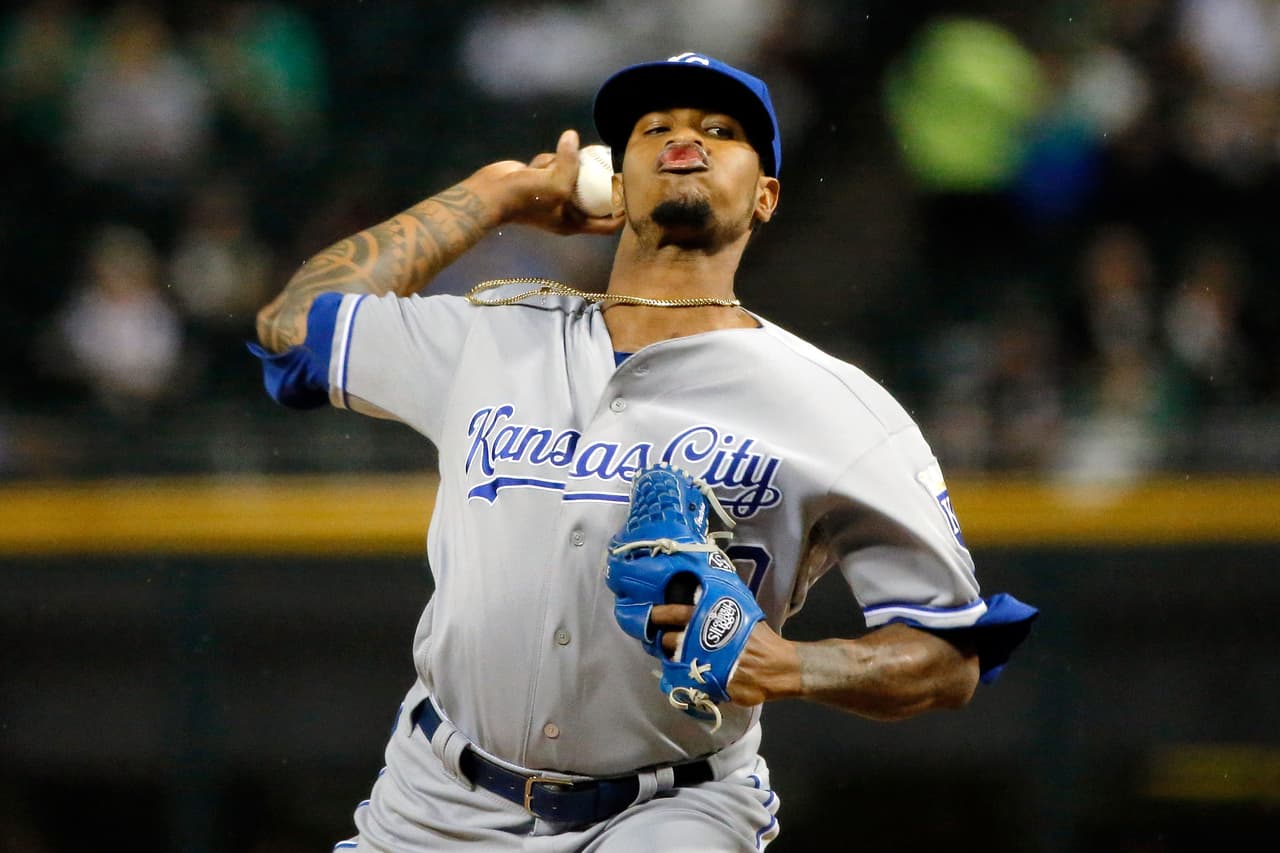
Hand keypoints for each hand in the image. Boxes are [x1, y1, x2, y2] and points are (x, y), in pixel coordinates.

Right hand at [463, 129, 623, 235]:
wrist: (492, 193)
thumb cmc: (528, 198)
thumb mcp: (557, 181)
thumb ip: (570, 162)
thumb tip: (573, 137)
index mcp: (574, 223)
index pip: (607, 225)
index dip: (621, 214)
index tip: (630, 196)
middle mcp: (566, 212)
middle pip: (593, 198)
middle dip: (597, 181)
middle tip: (610, 166)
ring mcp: (553, 196)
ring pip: (572, 176)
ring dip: (565, 166)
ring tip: (555, 164)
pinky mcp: (540, 181)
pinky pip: (554, 167)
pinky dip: (547, 162)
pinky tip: (537, 165)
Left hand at [651, 604, 802, 706]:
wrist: (779, 667)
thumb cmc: (760, 639)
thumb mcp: (742, 613)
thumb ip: (721, 605)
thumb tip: (702, 592)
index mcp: (711, 619)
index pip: (675, 613)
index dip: (659, 614)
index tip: (650, 616)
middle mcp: (704, 640)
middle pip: (670, 641)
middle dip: (664, 642)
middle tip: (665, 642)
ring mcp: (705, 664)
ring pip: (676, 662)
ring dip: (674, 661)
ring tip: (678, 659)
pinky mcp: (709, 684)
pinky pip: (688, 682)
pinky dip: (685, 680)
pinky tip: (689, 676)